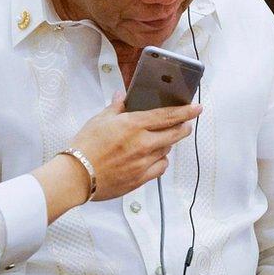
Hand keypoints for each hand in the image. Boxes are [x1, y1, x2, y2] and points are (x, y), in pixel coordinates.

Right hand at [32, 92, 198, 222]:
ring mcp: (143, 162)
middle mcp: (142, 143)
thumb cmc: (85, 146)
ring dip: (168, 143)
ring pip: (167, 150)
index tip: (197, 108)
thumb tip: (122, 96)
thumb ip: (115, 107)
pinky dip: (161, 161)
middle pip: (174, 134)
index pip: (167, 116)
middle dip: (183, 127)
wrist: (77, 176)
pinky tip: (154, 157)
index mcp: (133, 125)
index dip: (185, 111)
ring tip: (161, 139)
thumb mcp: (98, 120)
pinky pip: (160, 168)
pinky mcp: (140, 178)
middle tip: (186, 123)